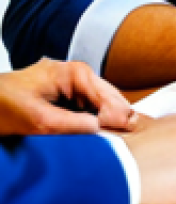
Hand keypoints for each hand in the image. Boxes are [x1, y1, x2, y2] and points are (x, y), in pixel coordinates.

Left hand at [0, 59, 135, 135]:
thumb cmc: (3, 105)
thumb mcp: (39, 120)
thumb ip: (72, 124)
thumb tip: (101, 130)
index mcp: (73, 72)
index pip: (105, 95)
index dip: (118, 114)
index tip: (130, 131)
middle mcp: (76, 74)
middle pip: (106, 95)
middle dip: (119, 112)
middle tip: (135, 130)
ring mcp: (69, 83)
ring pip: (98, 101)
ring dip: (108, 115)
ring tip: (125, 131)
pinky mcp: (63, 94)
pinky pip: (86, 105)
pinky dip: (96, 117)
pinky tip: (104, 128)